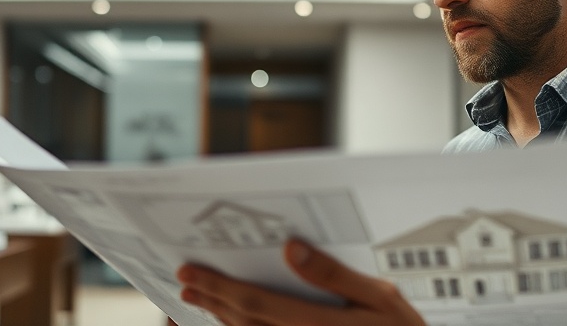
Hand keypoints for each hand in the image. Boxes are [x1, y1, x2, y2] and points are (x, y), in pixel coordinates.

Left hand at [176, 239, 425, 325]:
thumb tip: (292, 248)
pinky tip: (226, 319)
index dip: (220, 288)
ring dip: (218, 318)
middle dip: (212, 300)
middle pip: (243, 323)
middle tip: (184, 281)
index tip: (191, 273)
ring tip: (196, 300)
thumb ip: (335, 275)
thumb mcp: (382, 299)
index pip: (257, 305)